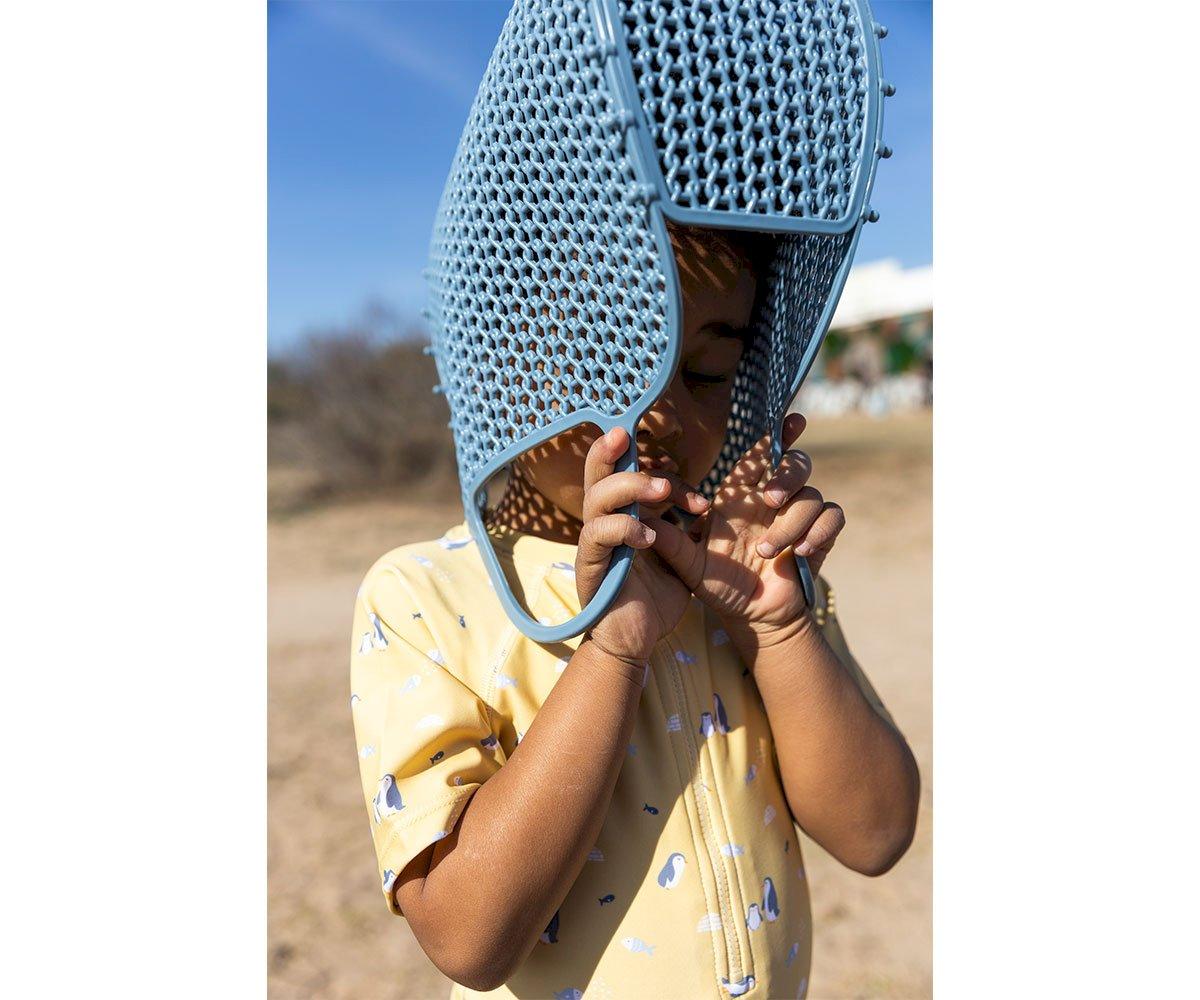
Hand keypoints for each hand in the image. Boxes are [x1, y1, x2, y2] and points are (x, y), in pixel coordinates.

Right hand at [575, 427, 709, 662]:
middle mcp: (603, 522)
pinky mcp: (589, 565)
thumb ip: (684, 530)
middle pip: (597, 473)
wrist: (635, 642)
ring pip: (597, 497)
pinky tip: (650, 536)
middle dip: (610, 450)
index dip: (665, 477)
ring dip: (629, 486)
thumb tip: (705, 505)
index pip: (631, 477)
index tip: (701, 500)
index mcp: (623, 516)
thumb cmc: (654, 599)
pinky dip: (625, 528)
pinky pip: (599, 534)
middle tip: (627, 434)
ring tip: (662, 490)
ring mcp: (593, 542)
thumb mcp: (677, 557)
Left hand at [646, 413, 845, 640]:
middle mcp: (771, 501)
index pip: (761, 455)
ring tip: (767, 552)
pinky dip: (819, 531)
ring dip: (791, 523)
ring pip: (811, 494)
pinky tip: (800, 553)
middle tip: (769, 501)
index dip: (778, 434)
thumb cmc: (718, 585)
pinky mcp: (818, 537)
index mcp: (741, 496)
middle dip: (786, 476)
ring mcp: (797, 518)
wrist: (750, 617)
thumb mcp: (688, 565)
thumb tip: (641, 515)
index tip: (791, 420)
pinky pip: (832, 517)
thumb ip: (669, 541)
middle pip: (795, 464)